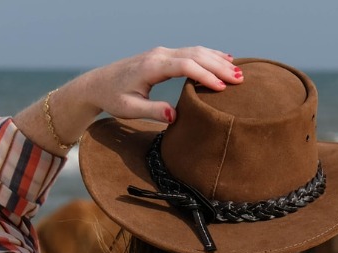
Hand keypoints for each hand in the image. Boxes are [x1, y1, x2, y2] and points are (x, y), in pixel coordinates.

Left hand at [79, 46, 242, 123]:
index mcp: (152, 66)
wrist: (97, 84)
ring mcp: (162, 53)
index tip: (223, 88)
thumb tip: (174, 115)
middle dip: (219, 66)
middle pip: (195, 55)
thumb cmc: (113, 98)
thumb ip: (152, 111)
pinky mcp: (163, 55)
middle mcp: (159, 54)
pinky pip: (191, 52)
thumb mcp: (129, 109)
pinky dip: (209, 55)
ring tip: (238, 71)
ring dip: (218, 60)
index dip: (206, 76)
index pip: (186, 66)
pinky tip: (224, 59)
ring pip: (196, 51)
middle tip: (240, 79)